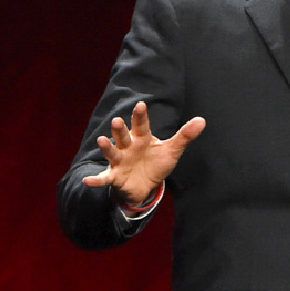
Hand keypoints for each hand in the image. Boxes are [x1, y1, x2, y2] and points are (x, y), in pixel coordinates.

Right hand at [81, 101, 205, 206]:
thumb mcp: (172, 150)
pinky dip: (96, 179)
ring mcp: (120, 161)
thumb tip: (202, 120)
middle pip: (123, 136)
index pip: (141, 125)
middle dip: (120, 130)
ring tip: (101, 140)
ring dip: (107, 147)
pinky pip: (104, 178)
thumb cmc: (156, 163)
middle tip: (117, 121)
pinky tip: (87, 180)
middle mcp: (128, 147)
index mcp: (142, 138)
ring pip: (112, 152)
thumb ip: (185, 135)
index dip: (140, 116)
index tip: (141, 104)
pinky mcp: (114, 176)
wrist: (145, 185)